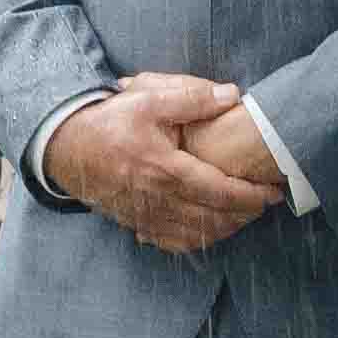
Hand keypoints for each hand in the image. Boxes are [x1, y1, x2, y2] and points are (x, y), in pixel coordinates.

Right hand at [46, 73, 281, 254]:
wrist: (63, 148)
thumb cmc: (107, 122)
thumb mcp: (147, 99)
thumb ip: (191, 97)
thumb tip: (231, 95)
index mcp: (165, 170)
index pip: (221, 191)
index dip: (252, 196)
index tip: (274, 193)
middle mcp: (157, 199)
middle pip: (214, 219)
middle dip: (246, 215)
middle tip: (266, 204)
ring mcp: (145, 216)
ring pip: (196, 235)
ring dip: (225, 229)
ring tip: (244, 215)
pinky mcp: (135, 223)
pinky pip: (172, 242)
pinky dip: (197, 240)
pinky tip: (209, 229)